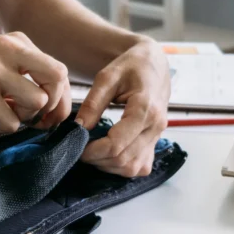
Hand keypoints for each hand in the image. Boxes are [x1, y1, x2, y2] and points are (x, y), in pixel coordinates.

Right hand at [0, 32, 71, 133]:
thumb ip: (20, 71)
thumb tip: (45, 103)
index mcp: (18, 42)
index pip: (59, 70)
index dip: (60, 97)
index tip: (49, 114)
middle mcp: (11, 52)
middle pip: (57, 81)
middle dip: (52, 107)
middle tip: (35, 119)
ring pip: (37, 103)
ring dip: (24, 118)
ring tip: (1, 114)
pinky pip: (11, 122)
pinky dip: (0, 127)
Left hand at [75, 39, 170, 177]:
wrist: (154, 65)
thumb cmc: (131, 66)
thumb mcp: (107, 77)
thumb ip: (92, 103)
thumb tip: (79, 128)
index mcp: (145, 109)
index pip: (116, 144)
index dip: (92, 151)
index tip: (76, 146)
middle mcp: (156, 126)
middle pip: (123, 159)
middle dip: (97, 159)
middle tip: (80, 149)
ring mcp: (158, 137)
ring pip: (132, 167)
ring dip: (108, 165)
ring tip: (93, 151)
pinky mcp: (156, 143)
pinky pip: (140, 167)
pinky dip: (122, 167)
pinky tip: (109, 154)